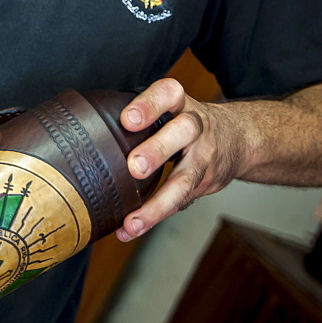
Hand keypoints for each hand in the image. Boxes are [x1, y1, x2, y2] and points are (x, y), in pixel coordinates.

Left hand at [115, 78, 245, 240]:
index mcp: (180, 103)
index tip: (127, 119)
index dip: (149, 105)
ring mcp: (203, 157)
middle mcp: (196, 126)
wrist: (236, 139)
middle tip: (134, 166)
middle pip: (183, 132)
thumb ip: (140, 113)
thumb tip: (85, 127)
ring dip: (157, 203)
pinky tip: (131, 228)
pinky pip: (180, 202)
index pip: (168, 93)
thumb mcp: (169, 106)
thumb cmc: (184, 121)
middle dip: (158, 150)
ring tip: (133, 221)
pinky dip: (154, 218)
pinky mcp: (204, 183)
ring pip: (185, 179)